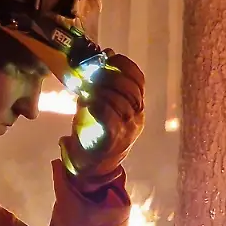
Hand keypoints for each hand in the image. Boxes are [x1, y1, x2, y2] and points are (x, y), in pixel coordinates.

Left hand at [59, 51, 144, 187]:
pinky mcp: (113, 141)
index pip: (138, 81)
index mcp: (136, 107)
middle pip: (130, 90)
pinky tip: (87, 102)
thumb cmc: (95, 133)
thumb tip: (99, 58)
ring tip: (86, 89)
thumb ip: (101, 86)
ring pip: (121, 103)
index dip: (125, 66)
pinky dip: (98, 106)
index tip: (109, 57)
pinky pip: (110, 119)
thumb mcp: (101, 106)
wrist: (93, 168)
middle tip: (93, 73)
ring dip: (101, 91)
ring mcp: (127, 130)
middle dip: (110, 76)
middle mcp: (136, 118)